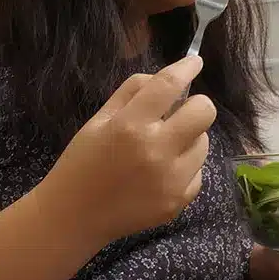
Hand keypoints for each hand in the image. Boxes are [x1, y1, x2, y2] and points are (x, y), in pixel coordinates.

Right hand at [41, 55, 215, 244]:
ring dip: (189, 138)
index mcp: (130, 126)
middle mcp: (156, 151)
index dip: (187, 68)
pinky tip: (161, 173)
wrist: (74, 216)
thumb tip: (166, 78)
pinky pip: (197, 172)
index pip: (170, 85)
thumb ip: (132, 93)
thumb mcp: (98, 120)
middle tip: (180, 111)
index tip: (195, 62)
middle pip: (204, 112)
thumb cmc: (82, 162)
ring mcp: (171, 180)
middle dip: (196, 105)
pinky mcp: (178, 202)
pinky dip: (185, 167)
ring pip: (203, 143)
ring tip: (164, 147)